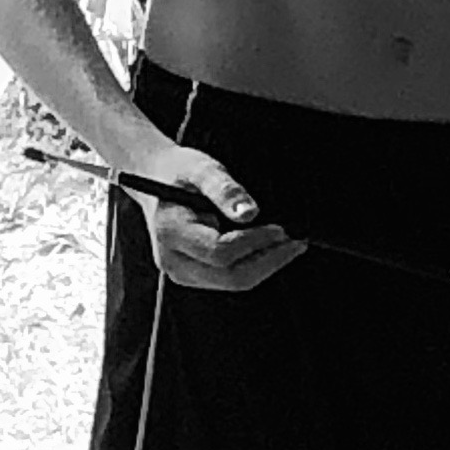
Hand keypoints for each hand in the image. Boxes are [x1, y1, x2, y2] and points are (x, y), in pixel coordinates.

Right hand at [128, 143, 303, 295]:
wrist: (153, 179)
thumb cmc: (178, 172)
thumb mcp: (201, 168)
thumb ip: (225, 189)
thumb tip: (250, 213)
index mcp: (171, 232)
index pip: (221, 252)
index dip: (256, 242)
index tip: (282, 229)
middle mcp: (173, 260)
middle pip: (231, 276)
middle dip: (269, 260)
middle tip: (296, 242)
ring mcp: (181, 272)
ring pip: (234, 282)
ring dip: (265, 265)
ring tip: (288, 244)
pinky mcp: (193, 274)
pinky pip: (230, 278)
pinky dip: (254, 265)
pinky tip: (269, 248)